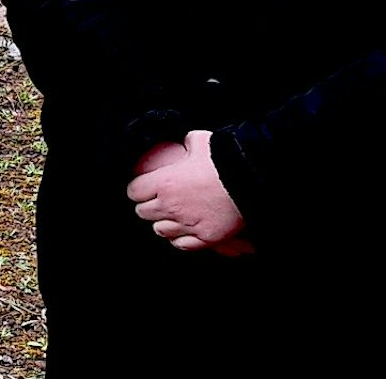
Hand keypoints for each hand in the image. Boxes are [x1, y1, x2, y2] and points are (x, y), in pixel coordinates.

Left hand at [125, 129, 251, 254]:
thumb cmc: (226, 160)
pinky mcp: (205, 238)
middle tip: (156, 201)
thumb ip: (187, 141)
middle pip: (143, 212)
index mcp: (164, 182)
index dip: (138, 188)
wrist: (252, 182)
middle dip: (147, 206)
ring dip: (162, 223)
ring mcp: (187, 224)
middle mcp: (171, 206)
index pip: (133, 191)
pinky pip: (182, 245)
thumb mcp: (202, 141)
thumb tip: (184, 141)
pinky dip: (180, 239)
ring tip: (170, 216)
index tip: (144, 187)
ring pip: (160, 230)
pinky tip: (184, 231)